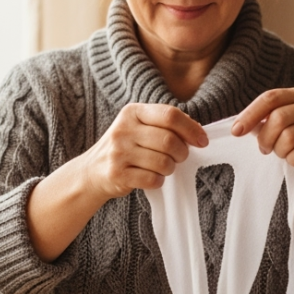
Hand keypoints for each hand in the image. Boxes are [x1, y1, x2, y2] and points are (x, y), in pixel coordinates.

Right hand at [79, 104, 207, 200]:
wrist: (92, 171)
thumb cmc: (124, 147)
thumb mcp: (138, 127)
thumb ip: (164, 124)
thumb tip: (197, 129)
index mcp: (132, 112)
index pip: (170, 115)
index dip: (191, 128)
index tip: (202, 141)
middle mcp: (123, 129)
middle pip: (169, 140)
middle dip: (182, 152)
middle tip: (180, 157)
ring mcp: (118, 152)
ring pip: (163, 162)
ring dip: (170, 168)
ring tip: (163, 167)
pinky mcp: (117, 174)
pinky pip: (153, 179)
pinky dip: (158, 181)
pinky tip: (151, 177)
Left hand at [232, 87, 293, 187]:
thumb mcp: (283, 127)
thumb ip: (266, 121)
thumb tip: (240, 126)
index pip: (271, 97)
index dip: (250, 114)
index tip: (236, 131)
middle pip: (279, 118)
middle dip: (265, 138)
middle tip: (264, 149)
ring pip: (289, 137)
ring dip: (279, 151)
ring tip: (283, 155)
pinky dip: (292, 160)